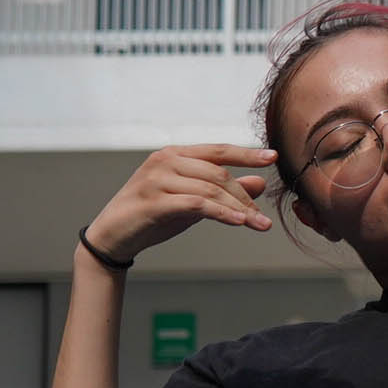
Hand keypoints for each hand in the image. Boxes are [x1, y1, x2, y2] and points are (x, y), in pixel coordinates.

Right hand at [85, 144, 276, 261]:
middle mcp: (165, 160)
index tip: (273, 157)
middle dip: (244, 196)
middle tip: (264, 219)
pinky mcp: (153, 201)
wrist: (114, 237)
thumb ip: (222, 191)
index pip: (217, 150)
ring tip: (258, 225)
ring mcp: (157, 179)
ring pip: (209, 189)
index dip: (246, 153)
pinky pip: (196, 204)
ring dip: (238, 209)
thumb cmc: (153, 216)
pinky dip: (220, 213)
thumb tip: (259, 183)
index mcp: (175, 155)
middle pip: (217, 173)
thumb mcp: (192, 201)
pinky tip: (237, 222)